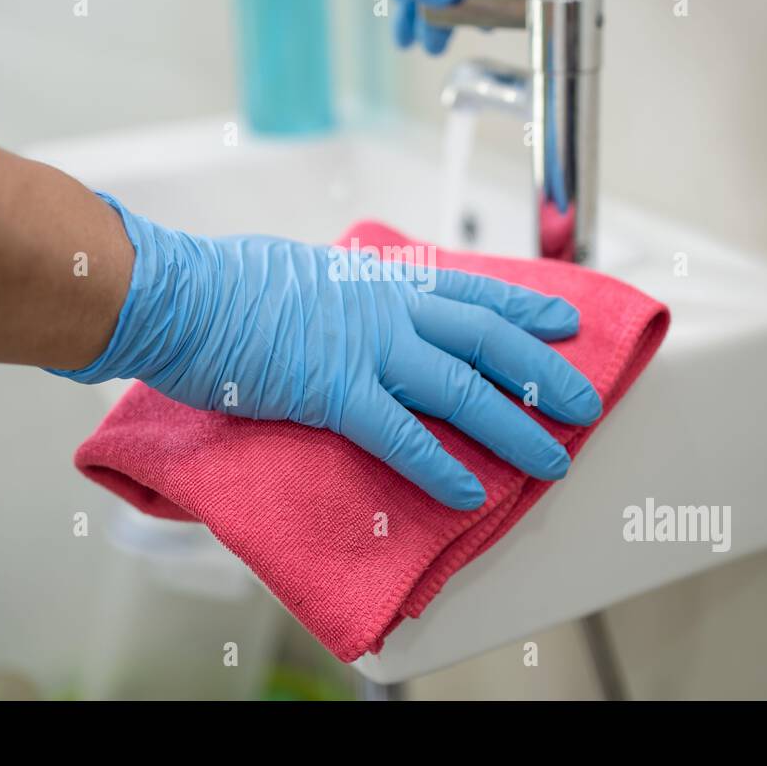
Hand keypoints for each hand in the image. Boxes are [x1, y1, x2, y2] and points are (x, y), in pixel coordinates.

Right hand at [53, 195, 602, 510]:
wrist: (180, 294)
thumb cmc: (229, 284)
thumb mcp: (305, 273)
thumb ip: (347, 293)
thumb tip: (359, 303)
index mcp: (381, 282)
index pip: (471, 293)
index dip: (525, 311)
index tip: (565, 324)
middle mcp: (387, 311)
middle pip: (487, 340)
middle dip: (542, 374)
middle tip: (586, 402)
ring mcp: (365, 351)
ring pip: (461, 390)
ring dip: (513, 428)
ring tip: (553, 459)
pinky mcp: (334, 393)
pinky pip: (402, 435)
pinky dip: (441, 466)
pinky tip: (472, 492)